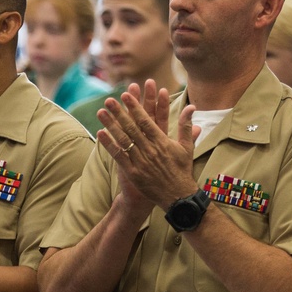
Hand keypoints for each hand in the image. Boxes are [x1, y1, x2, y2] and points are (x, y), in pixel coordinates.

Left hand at [96, 80, 198, 211]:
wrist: (177, 196)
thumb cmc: (182, 170)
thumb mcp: (187, 147)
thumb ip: (186, 126)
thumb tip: (191, 107)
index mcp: (162, 141)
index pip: (145, 120)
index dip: (135, 107)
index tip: (126, 95)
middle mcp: (150, 149)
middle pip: (131, 127)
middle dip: (119, 112)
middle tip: (108, 100)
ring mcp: (140, 161)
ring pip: (123, 139)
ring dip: (111, 125)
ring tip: (101, 112)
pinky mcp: (133, 172)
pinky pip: (119, 156)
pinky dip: (109, 144)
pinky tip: (100, 133)